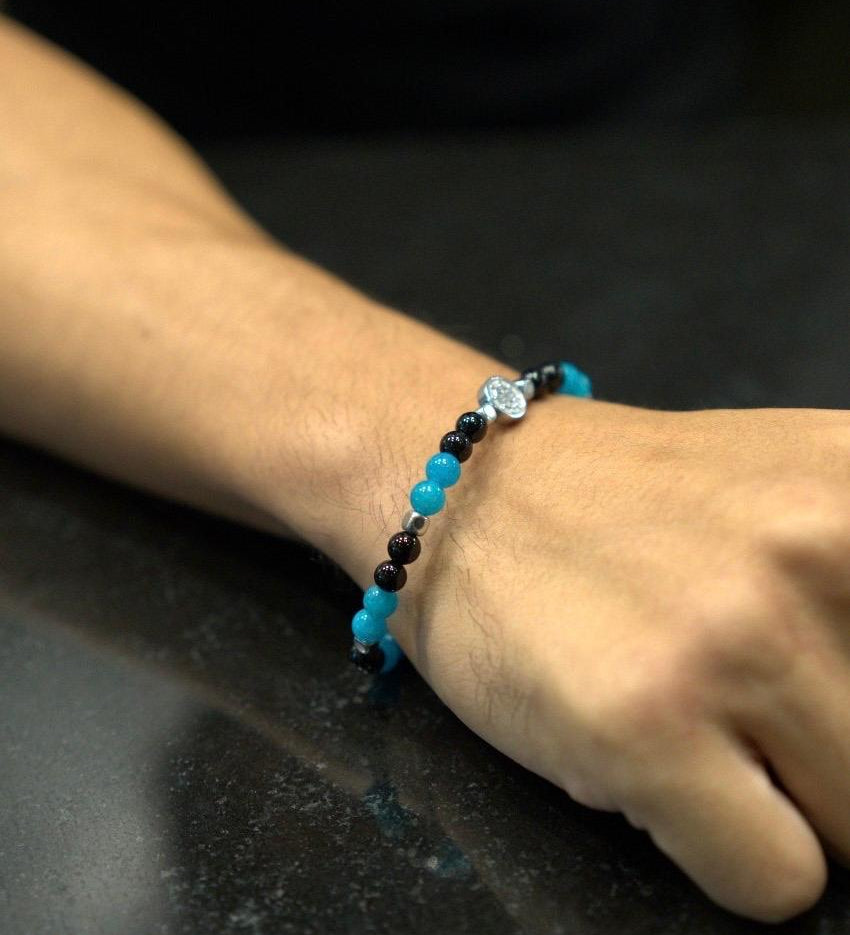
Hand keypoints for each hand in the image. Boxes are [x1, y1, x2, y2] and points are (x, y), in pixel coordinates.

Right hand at [390, 400, 849, 921]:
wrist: (464, 490)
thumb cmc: (622, 504)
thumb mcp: (787, 492)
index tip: (839, 704)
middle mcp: (820, 548)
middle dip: (839, 759)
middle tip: (756, 706)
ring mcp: (731, 640)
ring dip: (784, 804)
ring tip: (698, 722)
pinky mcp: (644, 727)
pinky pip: (772, 883)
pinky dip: (721, 846)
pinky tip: (653, 760)